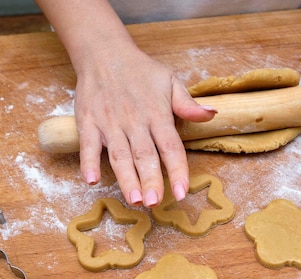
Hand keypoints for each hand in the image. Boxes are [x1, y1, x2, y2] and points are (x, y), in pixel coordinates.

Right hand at [74, 45, 215, 206]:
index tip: (182, 192)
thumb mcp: (170, 81)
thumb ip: (188, 104)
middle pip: (145, 156)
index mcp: (157, 115)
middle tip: (155, 203)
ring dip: (126, 178)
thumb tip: (212, 114)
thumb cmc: (140, 71)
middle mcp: (135, 122)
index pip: (171, 147)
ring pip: (119, 156)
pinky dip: (88, 162)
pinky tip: (91, 180)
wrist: (104, 53)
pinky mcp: (89, 123)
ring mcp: (110, 124)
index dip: (177, 170)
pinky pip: (88, 146)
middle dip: (151, 180)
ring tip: (134, 200)